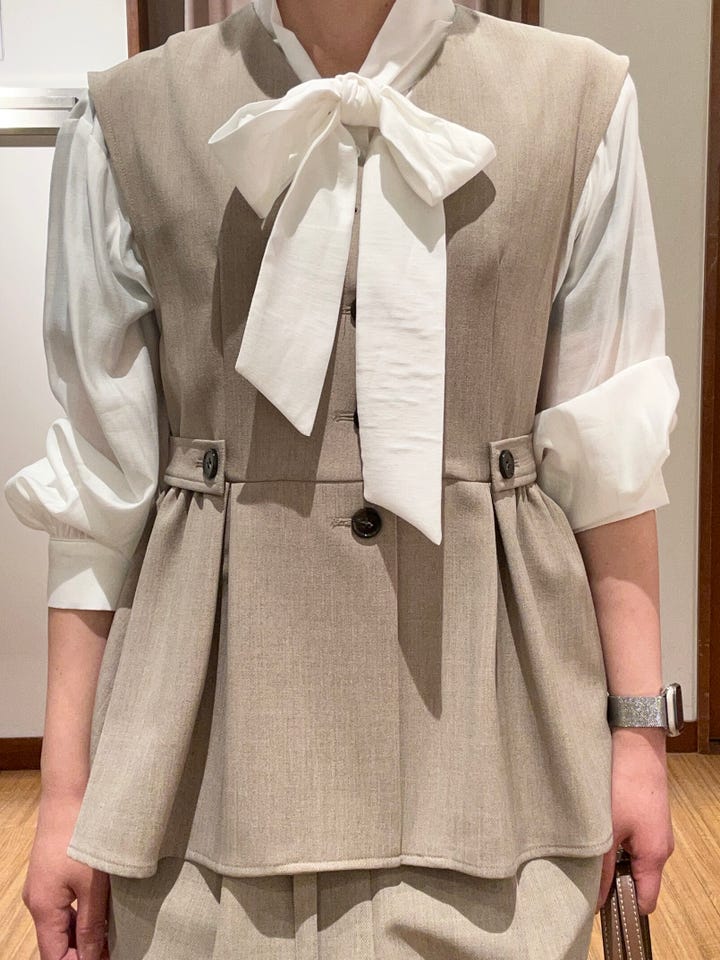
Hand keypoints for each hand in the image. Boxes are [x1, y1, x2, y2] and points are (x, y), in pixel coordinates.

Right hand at [22, 791, 109, 959]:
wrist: (68, 797)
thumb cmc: (81, 838)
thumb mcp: (92, 885)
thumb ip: (91, 923)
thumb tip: (90, 957)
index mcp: (43, 908)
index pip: (53, 956)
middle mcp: (37, 902)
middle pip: (56, 942)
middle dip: (81, 953)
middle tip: (111, 952)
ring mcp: (43, 888)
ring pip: (60, 925)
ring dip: (82, 935)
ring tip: (110, 939)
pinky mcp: (52, 876)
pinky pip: (63, 907)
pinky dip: (80, 917)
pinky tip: (101, 915)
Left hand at [595, 726, 674, 914]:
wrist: (635, 741)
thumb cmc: (623, 782)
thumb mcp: (605, 829)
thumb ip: (599, 867)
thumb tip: (594, 899)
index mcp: (655, 856)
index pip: (646, 901)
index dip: (623, 907)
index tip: (597, 905)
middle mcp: (660, 846)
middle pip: (637, 879)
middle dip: (611, 879)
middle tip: (582, 870)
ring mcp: (654, 829)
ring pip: (630, 857)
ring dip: (609, 855)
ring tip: (585, 843)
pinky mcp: (645, 814)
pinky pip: (630, 838)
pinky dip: (612, 837)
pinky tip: (593, 824)